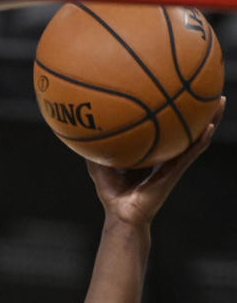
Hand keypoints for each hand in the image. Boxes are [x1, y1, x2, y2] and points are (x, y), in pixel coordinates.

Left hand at [87, 95, 225, 225]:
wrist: (121, 214)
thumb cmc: (111, 193)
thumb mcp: (99, 163)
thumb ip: (93, 145)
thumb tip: (81, 124)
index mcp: (151, 151)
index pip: (164, 126)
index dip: (171, 110)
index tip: (177, 87)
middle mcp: (165, 154)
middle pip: (185, 126)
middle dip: (196, 108)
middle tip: (206, 87)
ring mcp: (173, 163)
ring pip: (196, 137)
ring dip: (210, 120)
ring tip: (220, 102)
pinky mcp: (174, 172)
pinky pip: (191, 154)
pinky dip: (201, 141)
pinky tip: (209, 127)